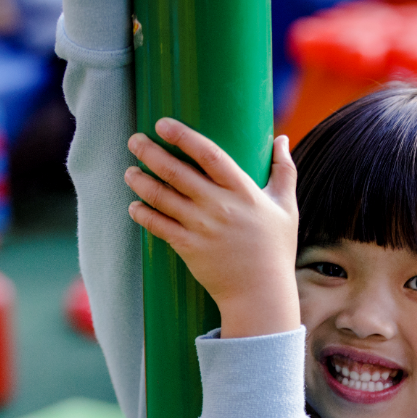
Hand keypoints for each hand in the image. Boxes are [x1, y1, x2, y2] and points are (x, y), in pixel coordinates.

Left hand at [125, 117, 300, 337]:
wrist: (261, 293)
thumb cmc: (275, 249)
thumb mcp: (286, 208)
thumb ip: (285, 170)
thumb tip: (281, 138)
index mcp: (243, 191)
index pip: (209, 154)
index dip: (183, 136)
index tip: (163, 124)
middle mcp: (219, 206)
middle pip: (176, 172)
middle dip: (150, 152)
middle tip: (135, 140)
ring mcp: (201, 228)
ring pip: (161, 197)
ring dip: (141, 181)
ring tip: (130, 171)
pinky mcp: (189, 248)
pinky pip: (158, 226)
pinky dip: (143, 214)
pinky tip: (134, 206)